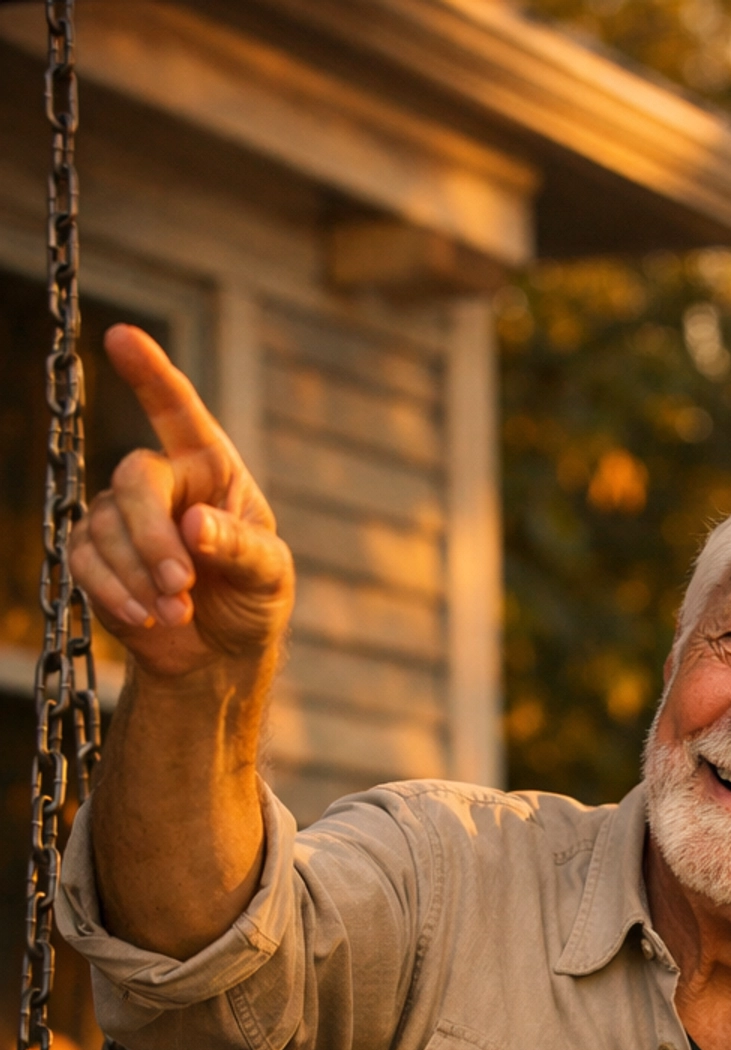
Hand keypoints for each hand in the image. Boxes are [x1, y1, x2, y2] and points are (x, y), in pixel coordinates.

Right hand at [68, 325, 292, 680]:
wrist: (218, 654)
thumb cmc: (252, 600)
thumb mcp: (269, 576)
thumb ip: (241, 548)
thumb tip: (196, 525)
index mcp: (211, 468)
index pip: (179, 412)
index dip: (151, 374)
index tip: (122, 338)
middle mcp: (163, 480)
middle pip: (135, 479)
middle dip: (154, 537)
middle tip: (181, 586)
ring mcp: (123, 514)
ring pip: (108, 527)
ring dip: (142, 577)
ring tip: (177, 612)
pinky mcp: (95, 552)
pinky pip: (84, 559)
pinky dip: (114, 592)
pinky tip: (145, 617)